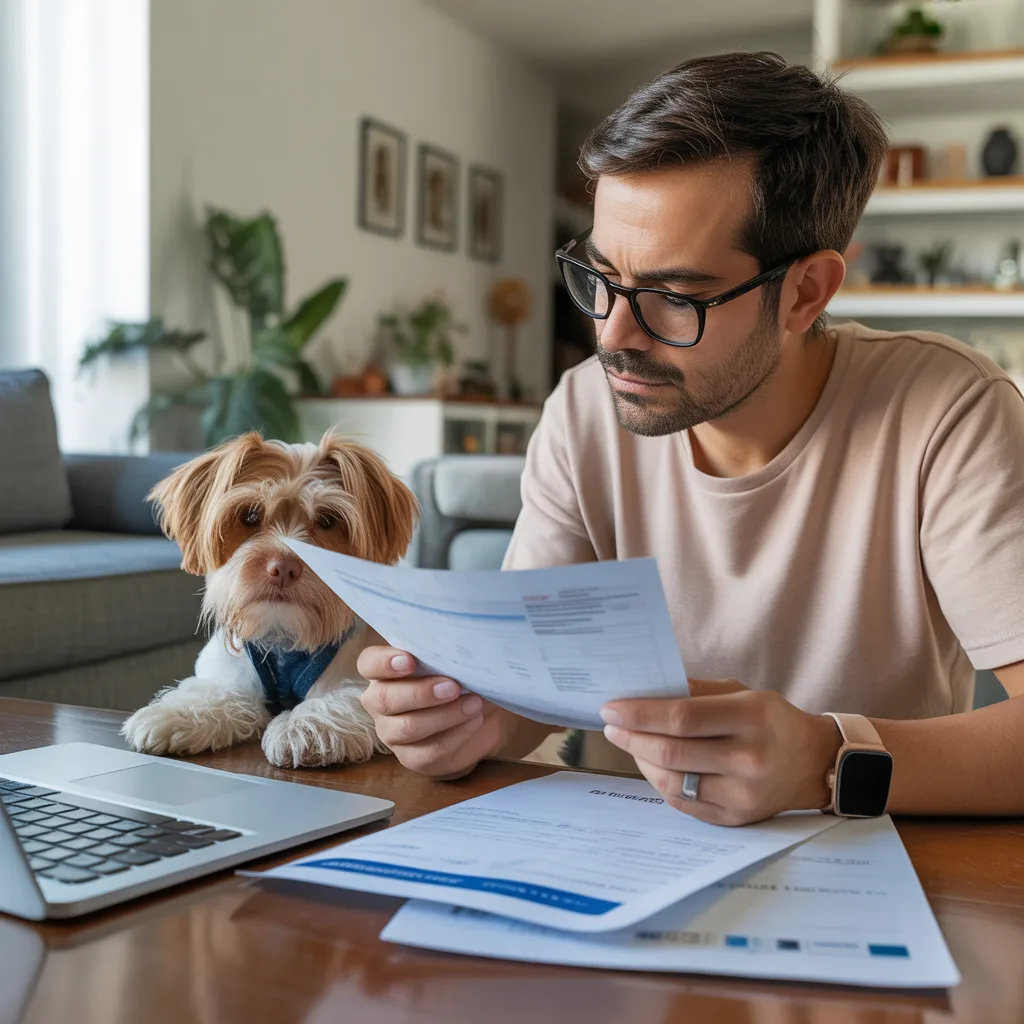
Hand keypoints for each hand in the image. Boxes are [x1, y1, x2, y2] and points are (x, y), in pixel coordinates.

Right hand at [358, 646, 511, 778]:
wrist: (479, 715)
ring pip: (407, 728)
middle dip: (421, 693)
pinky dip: (457, 735)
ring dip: (445, 715)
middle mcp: (380, 702)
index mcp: (384, 671)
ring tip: (474, 703)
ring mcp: (392, 733)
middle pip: (385, 699)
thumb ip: (447, 654)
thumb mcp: (454, 662)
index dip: (384, 662)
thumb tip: (462, 647)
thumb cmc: (460, 678)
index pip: (369, 663)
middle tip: (453, 686)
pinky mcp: (412, 758)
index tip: (409, 660)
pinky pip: (430, 751)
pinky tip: (474, 720)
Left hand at [600, 680, 842, 825]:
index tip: (611, 708)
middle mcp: (747, 760)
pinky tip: (649, 764)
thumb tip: (647, 689)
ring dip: (640, 760)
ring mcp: (741, 795)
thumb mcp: (742, 692)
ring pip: (671, 782)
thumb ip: (696, 691)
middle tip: (612, 725)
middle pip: (671, 752)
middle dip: (632, 737)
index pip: (682, 718)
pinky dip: (659, 782)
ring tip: (628, 742)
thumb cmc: (771, 720)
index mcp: (750, 718)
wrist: (814, 764)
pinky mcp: (734, 819)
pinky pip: (682, 803)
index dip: (640, 714)